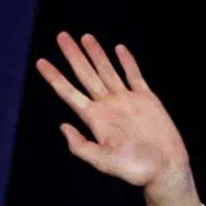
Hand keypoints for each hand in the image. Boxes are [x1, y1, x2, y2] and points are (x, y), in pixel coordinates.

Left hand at [36, 33, 205, 205]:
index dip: (55, 77)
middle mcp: (108, 106)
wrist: (165, 169)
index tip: (41, 62)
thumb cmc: (135, 169)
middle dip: (73, 55)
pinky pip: (134, 76)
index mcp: (96, 119)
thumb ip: (81, 146)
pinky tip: (118, 49)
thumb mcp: (103, 161)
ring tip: (85, 37)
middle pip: (86, 75)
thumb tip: (63, 127)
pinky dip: (127, 62)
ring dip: (96, 54)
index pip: (69, 93)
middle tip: (61, 36)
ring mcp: (127, 101)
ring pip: (107, 71)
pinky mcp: (146, 99)